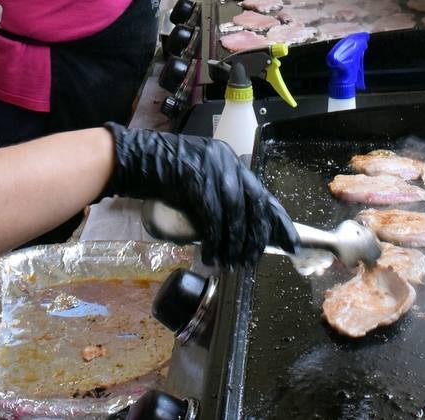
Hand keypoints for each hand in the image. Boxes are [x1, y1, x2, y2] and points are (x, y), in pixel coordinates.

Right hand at [102, 123, 297, 266]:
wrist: (133, 159)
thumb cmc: (163, 176)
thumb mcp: (199, 183)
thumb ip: (219, 200)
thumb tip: (239, 233)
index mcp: (231, 162)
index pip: (264, 194)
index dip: (279, 222)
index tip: (291, 244)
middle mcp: (226, 162)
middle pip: (255, 204)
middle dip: (257, 237)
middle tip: (251, 261)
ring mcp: (211, 168)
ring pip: (235, 213)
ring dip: (234, 244)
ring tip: (229, 264)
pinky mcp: (195, 179)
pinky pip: (212, 216)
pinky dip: (215, 240)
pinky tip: (211, 256)